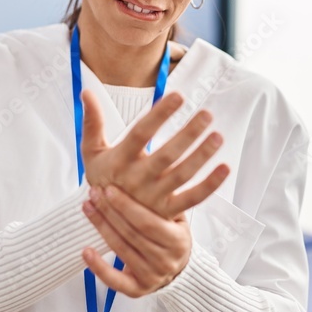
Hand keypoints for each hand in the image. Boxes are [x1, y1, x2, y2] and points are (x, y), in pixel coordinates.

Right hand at [80, 89, 229, 219]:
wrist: (105, 220)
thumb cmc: (102, 177)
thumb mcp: (90, 151)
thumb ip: (91, 122)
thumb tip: (86, 92)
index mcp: (119, 160)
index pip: (140, 133)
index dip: (159, 115)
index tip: (178, 96)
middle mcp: (137, 179)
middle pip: (166, 155)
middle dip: (188, 134)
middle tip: (207, 114)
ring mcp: (153, 197)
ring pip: (182, 175)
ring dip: (201, 156)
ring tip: (217, 136)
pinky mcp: (167, 211)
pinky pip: (192, 198)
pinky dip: (210, 185)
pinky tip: (224, 168)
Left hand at [82, 184, 190, 295]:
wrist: (180, 268)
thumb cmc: (172, 233)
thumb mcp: (175, 215)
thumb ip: (165, 195)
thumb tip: (147, 159)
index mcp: (177, 240)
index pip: (147, 222)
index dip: (126, 205)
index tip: (109, 189)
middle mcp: (166, 261)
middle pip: (131, 234)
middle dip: (109, 212)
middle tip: (93, 193)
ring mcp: (151, 278)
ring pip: (121, 250)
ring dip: (100, 228)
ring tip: (87, 208)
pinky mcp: (137, 290)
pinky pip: (115, 281)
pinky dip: (98, 267)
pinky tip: (86, 251)